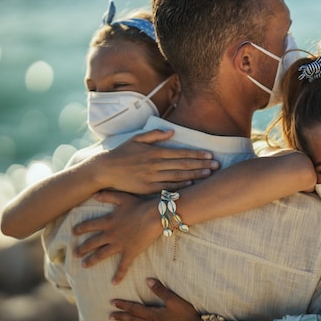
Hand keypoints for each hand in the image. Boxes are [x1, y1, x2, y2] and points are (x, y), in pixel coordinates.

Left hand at [73, 191, 160, 283]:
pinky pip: (123, 266)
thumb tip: (94, 194)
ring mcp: (119, 245)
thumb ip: (107, 196)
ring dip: (92, 260)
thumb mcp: (122, 197)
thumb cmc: (140, 205)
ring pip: (102, 255)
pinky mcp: (130, 252)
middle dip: (82, 248)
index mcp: (108, 221)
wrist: (155, 215)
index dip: (80, 229)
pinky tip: (114, 283)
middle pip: (92, 243)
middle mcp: (110, 234)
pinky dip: (119, 275)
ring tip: (84, 265)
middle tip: (74, 253)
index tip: (73, 232)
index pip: (89, 226)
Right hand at [92, 129, 218, 194]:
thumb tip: (171, 131)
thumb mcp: (137, 139)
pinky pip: (166, 188)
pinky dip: (179, 187)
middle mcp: (155, 164)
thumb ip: (155, 135)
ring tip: (209, 174)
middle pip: (182, 165)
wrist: (104, 170)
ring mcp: (151, 177)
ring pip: (177, 176)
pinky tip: (191, 185)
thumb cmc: (121, 153)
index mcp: (154, 152)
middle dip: (201, 165)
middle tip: (216, 165)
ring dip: (194, 175)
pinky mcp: (147, 188)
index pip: (180, 153)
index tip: (209, 154)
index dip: (196, 154)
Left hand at [110, 278, 198, 320]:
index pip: (134, 308)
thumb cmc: (186, 314)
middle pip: (134, 320)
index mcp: (153, 314)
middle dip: (122, 317)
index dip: (123, 305)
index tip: (112, 303)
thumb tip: (147, 280)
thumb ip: (160, 290)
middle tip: (110, 317)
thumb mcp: (173, 300)